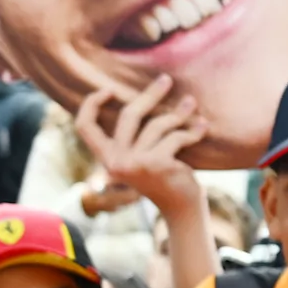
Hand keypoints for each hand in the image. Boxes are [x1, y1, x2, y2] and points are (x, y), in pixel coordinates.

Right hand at [80, 79, 208, 217]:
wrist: (182, 208)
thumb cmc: (164, 176)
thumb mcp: (141, 155)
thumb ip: (135, 135)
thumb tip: (147, 92)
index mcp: (107, 157)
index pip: (84, 127)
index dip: (90, 104)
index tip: (110, 89)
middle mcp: (115, 162)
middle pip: (128, 115)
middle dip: (150, 94)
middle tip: (166, 79)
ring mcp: (135, 164)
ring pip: (157, 124)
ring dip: (179, 112)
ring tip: (191, 103)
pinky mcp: (156, 164)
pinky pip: (175, 137)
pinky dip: (192, 132)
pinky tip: (203, 127)